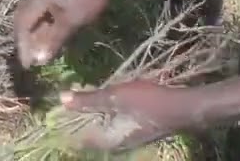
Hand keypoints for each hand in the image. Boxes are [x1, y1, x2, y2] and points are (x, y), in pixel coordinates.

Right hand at [12, 0, 111, 67]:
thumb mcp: (71, 21)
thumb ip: (54, 40)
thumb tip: (39, 60)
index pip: (22, 25)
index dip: (22, 46)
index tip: (26, 65)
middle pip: (22, 22)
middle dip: (25, 43)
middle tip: (29, 62)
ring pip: (31, 20)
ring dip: (32, 37)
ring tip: (37, 55)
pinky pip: (40, 16)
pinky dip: (41, 30)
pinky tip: (46, 42)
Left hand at [62, 80, 191, 150]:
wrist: (183, 108)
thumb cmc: (148, 102)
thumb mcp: (115, 97)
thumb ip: (89, 100)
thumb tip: (61, 99)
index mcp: (108, 140)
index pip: (78, 138)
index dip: (66, 123)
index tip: (56, 109)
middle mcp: (116, 144)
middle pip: (90, 132)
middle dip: (79, 116)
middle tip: (69, 97)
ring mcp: (127, 139)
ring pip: (102, 126)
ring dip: (93, 112)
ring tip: (82, 96)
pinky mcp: (136, 130)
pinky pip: (113, 123)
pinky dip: (106, 112)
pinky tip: (105, 99)